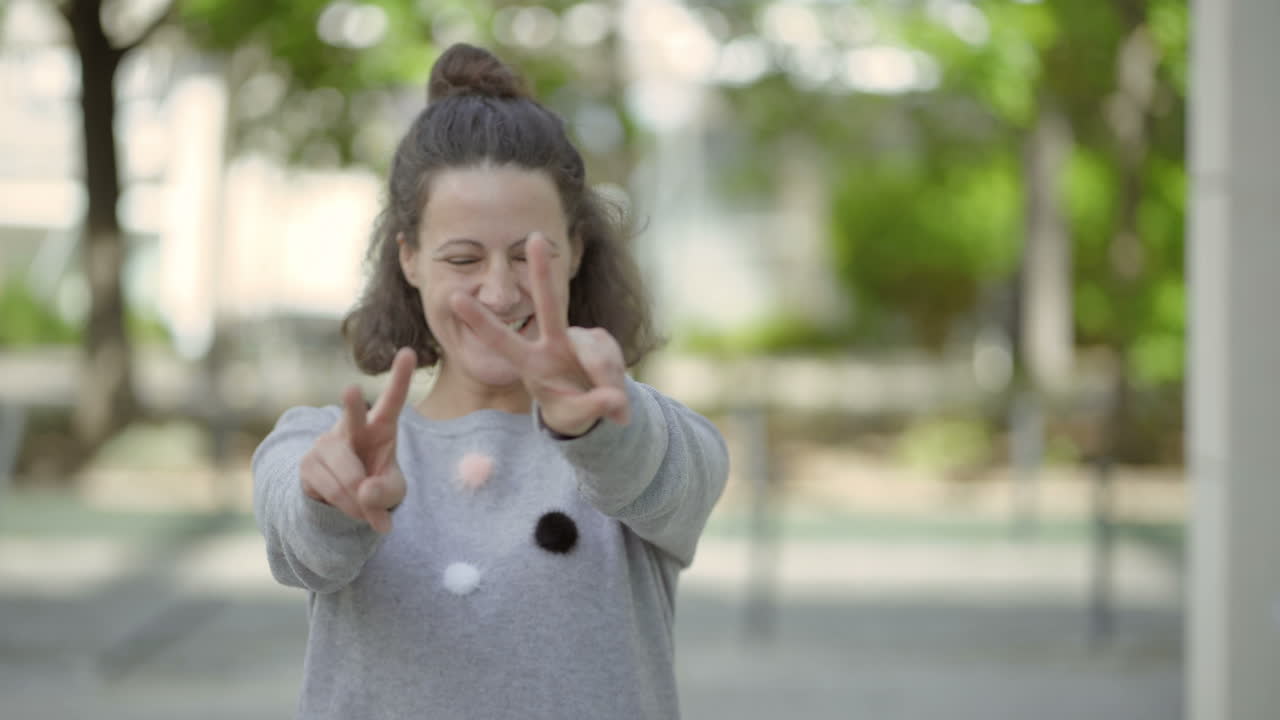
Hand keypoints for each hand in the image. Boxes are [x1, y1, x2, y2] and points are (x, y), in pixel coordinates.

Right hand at [299, 347, 415, 532]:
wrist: (342, 499)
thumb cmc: (376, 484)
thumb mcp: (393, 491)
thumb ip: (386, 493)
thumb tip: (364, 492)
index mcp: (380, 425)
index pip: (392, 400)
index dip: (400, 377)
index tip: (408, 352)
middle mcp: (350, 427)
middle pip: (352, 416)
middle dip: (351, 404)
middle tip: (351, 390)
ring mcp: (325, 444)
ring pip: (347, 476)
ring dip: (361, 502)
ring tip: (368, 511)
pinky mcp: (308, 465)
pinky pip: (332, 490)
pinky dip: (348, 508)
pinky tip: (351, 508)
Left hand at [451, 232, 629, 436]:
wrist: (595, 407)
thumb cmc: (571, 409)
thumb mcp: (574, 416)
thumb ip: (591, 407)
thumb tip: (615, 401)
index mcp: (530, 362)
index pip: (500, 340)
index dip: (478, 320)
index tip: (453, 298)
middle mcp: (553, 342)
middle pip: (549, 304)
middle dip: (542, 271)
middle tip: (535, 238)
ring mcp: (578, 339)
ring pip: (595, 352)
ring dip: (604, 378)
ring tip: (610, 407)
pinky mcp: (600, 340)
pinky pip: (611, 357)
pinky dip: (616, 378)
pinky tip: (615, 395)